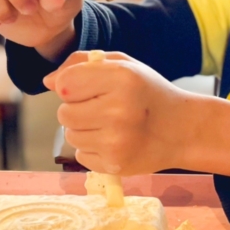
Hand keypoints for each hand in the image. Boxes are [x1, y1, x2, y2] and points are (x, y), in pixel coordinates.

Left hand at [43, 51, 229, 177]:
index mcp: (122, 78)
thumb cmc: (147, 92)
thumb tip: (48, 81)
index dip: (71, 86)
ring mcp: (117, 141)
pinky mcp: (115, 165)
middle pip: (64, 113)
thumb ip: (82, 64)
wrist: (181, 129)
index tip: (88, 87)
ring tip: (110, 124)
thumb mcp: (122, 65)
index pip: (65, 84)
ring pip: (70, 136)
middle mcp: (119, 111)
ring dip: (83, 129)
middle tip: (102, 107)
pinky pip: (81, 155)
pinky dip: (92, 148)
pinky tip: (114, 140)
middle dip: (76, 109)